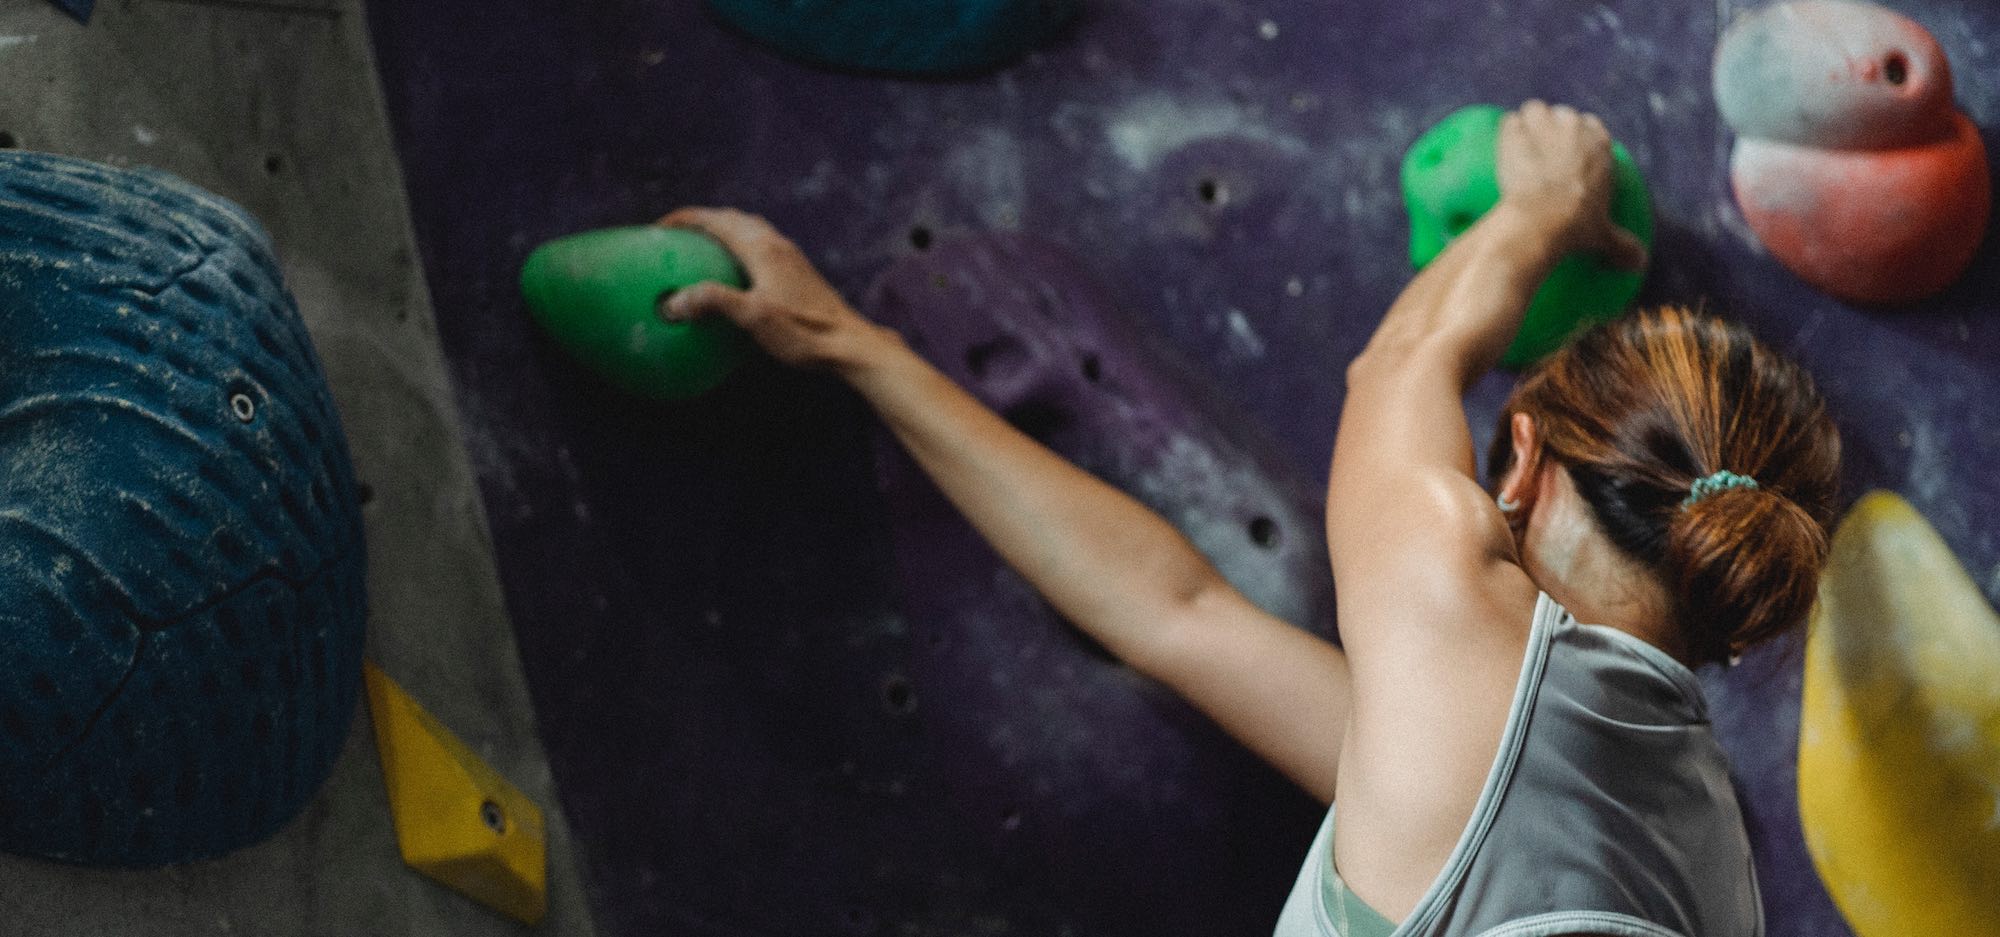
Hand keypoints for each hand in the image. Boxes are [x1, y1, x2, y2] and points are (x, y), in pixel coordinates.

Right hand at [657, 207, 890, 370]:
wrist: (850, 343)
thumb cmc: (803, 331)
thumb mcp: (753, 318)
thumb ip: (713, 303)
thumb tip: (674, 300)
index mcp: (763, 249)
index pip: (717, 221)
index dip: (687, 219)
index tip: (660, 226)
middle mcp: (777, 245)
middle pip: (734, 220)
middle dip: (704, 220)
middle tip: (677, 234)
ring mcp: (791, 257)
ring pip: (750, 231)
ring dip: (725, 231)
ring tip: (703, 248)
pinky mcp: (799, 272)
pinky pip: (762, 248)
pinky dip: (741, 248)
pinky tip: (737, 274)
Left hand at [1495, 101, 1646, 269]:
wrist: (1540, 221)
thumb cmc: (1575, 228)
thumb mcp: (1603, 237)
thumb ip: (1622, 246)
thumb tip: (1639, 263)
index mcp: (1600, 146)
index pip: (1591, 126)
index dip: (1578, 137)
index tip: (1569, 153)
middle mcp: (1574, 128)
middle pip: (1562, 115)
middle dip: (1552, 128)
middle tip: (1541, 153)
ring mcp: (1544, 127)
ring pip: (1535, 110)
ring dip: (1527, 122)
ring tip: (1519, 143)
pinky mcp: (1515, 135)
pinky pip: (1509, 122)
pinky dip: (1505, 133)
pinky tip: (1502, 148)